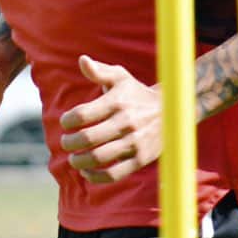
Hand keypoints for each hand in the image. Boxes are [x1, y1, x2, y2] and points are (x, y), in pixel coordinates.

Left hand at [60, 55, 160, 184]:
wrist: (172, 111)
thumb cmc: (136, 93)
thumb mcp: (120, 78)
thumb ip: (99, 71)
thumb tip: (82, 60)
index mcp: (117, 102)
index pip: (82, 114)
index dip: (67, 121)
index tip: (65, 123)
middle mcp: (126, 122)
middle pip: (88, 138)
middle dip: (69, 143)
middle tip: (66, 143)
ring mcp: (134, 142)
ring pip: (98, 158)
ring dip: (79, 162)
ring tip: (73, 159)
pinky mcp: (140, 159)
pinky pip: (114, 174)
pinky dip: (96, 177)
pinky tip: (86, 173)